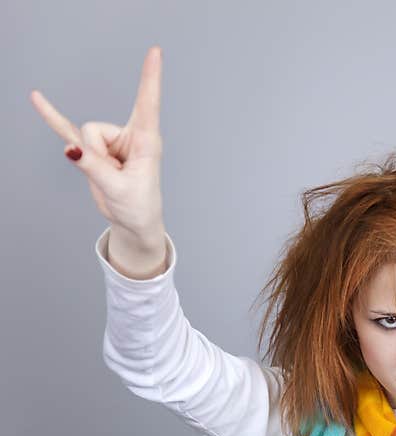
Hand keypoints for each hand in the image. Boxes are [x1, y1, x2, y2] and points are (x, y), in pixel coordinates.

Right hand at [30, 46, 164, 237]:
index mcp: (146, 140)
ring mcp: (109, 141)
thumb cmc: (137, 205)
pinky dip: (52, 117)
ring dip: (89, 160)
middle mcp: (128, 134)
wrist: (133, 221)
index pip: (147, 102)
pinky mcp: (93, 151)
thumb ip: (93, 167)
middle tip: (115, 177)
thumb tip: (69, 148)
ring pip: (82, 137)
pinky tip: (37, 99)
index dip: (150, 77)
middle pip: (94, 129)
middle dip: (95, 154)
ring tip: (110, 177)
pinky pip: (68, 131)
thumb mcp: (119, 189)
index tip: (155, 51)